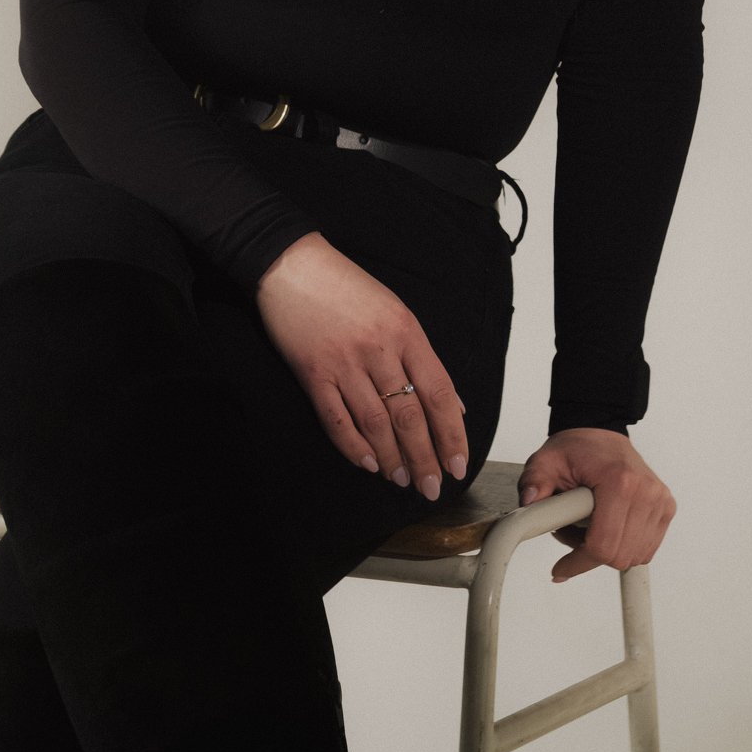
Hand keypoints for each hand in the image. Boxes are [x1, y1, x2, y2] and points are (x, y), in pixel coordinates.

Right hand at [254, 231, 469, 499]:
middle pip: (409, 416)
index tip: (458, 464)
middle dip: (425, 458)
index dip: (451, 434)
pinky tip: (367, 463)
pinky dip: (353, 446)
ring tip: (402, 480)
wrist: (293, 264)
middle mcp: (379, 349)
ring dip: (392, 458)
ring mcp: (344, 363)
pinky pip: (337, 419)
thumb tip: (452, 404)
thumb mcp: (396, 311)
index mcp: (406, 331)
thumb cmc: (347, 286)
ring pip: (375, 424)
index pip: (438, 392)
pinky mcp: (313, 373)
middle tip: (431, 488)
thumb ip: (422, 357)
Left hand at [517, 427, 675, 582]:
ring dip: (607, 551)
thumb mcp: (545, 462)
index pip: (603, 545)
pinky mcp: (666, 508)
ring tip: (588, 527)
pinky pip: (645, 549)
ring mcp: (660, 501)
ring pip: (633, 557)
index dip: (578, 563)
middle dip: (589, 555)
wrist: (600, 434)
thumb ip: (534, 483)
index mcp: (619, 481)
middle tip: (571, 534)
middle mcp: (646, 491)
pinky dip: (624, 547)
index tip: (561, 568)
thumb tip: (529, 503)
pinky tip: (607, 527)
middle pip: (619, 556)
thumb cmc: (577, 449)